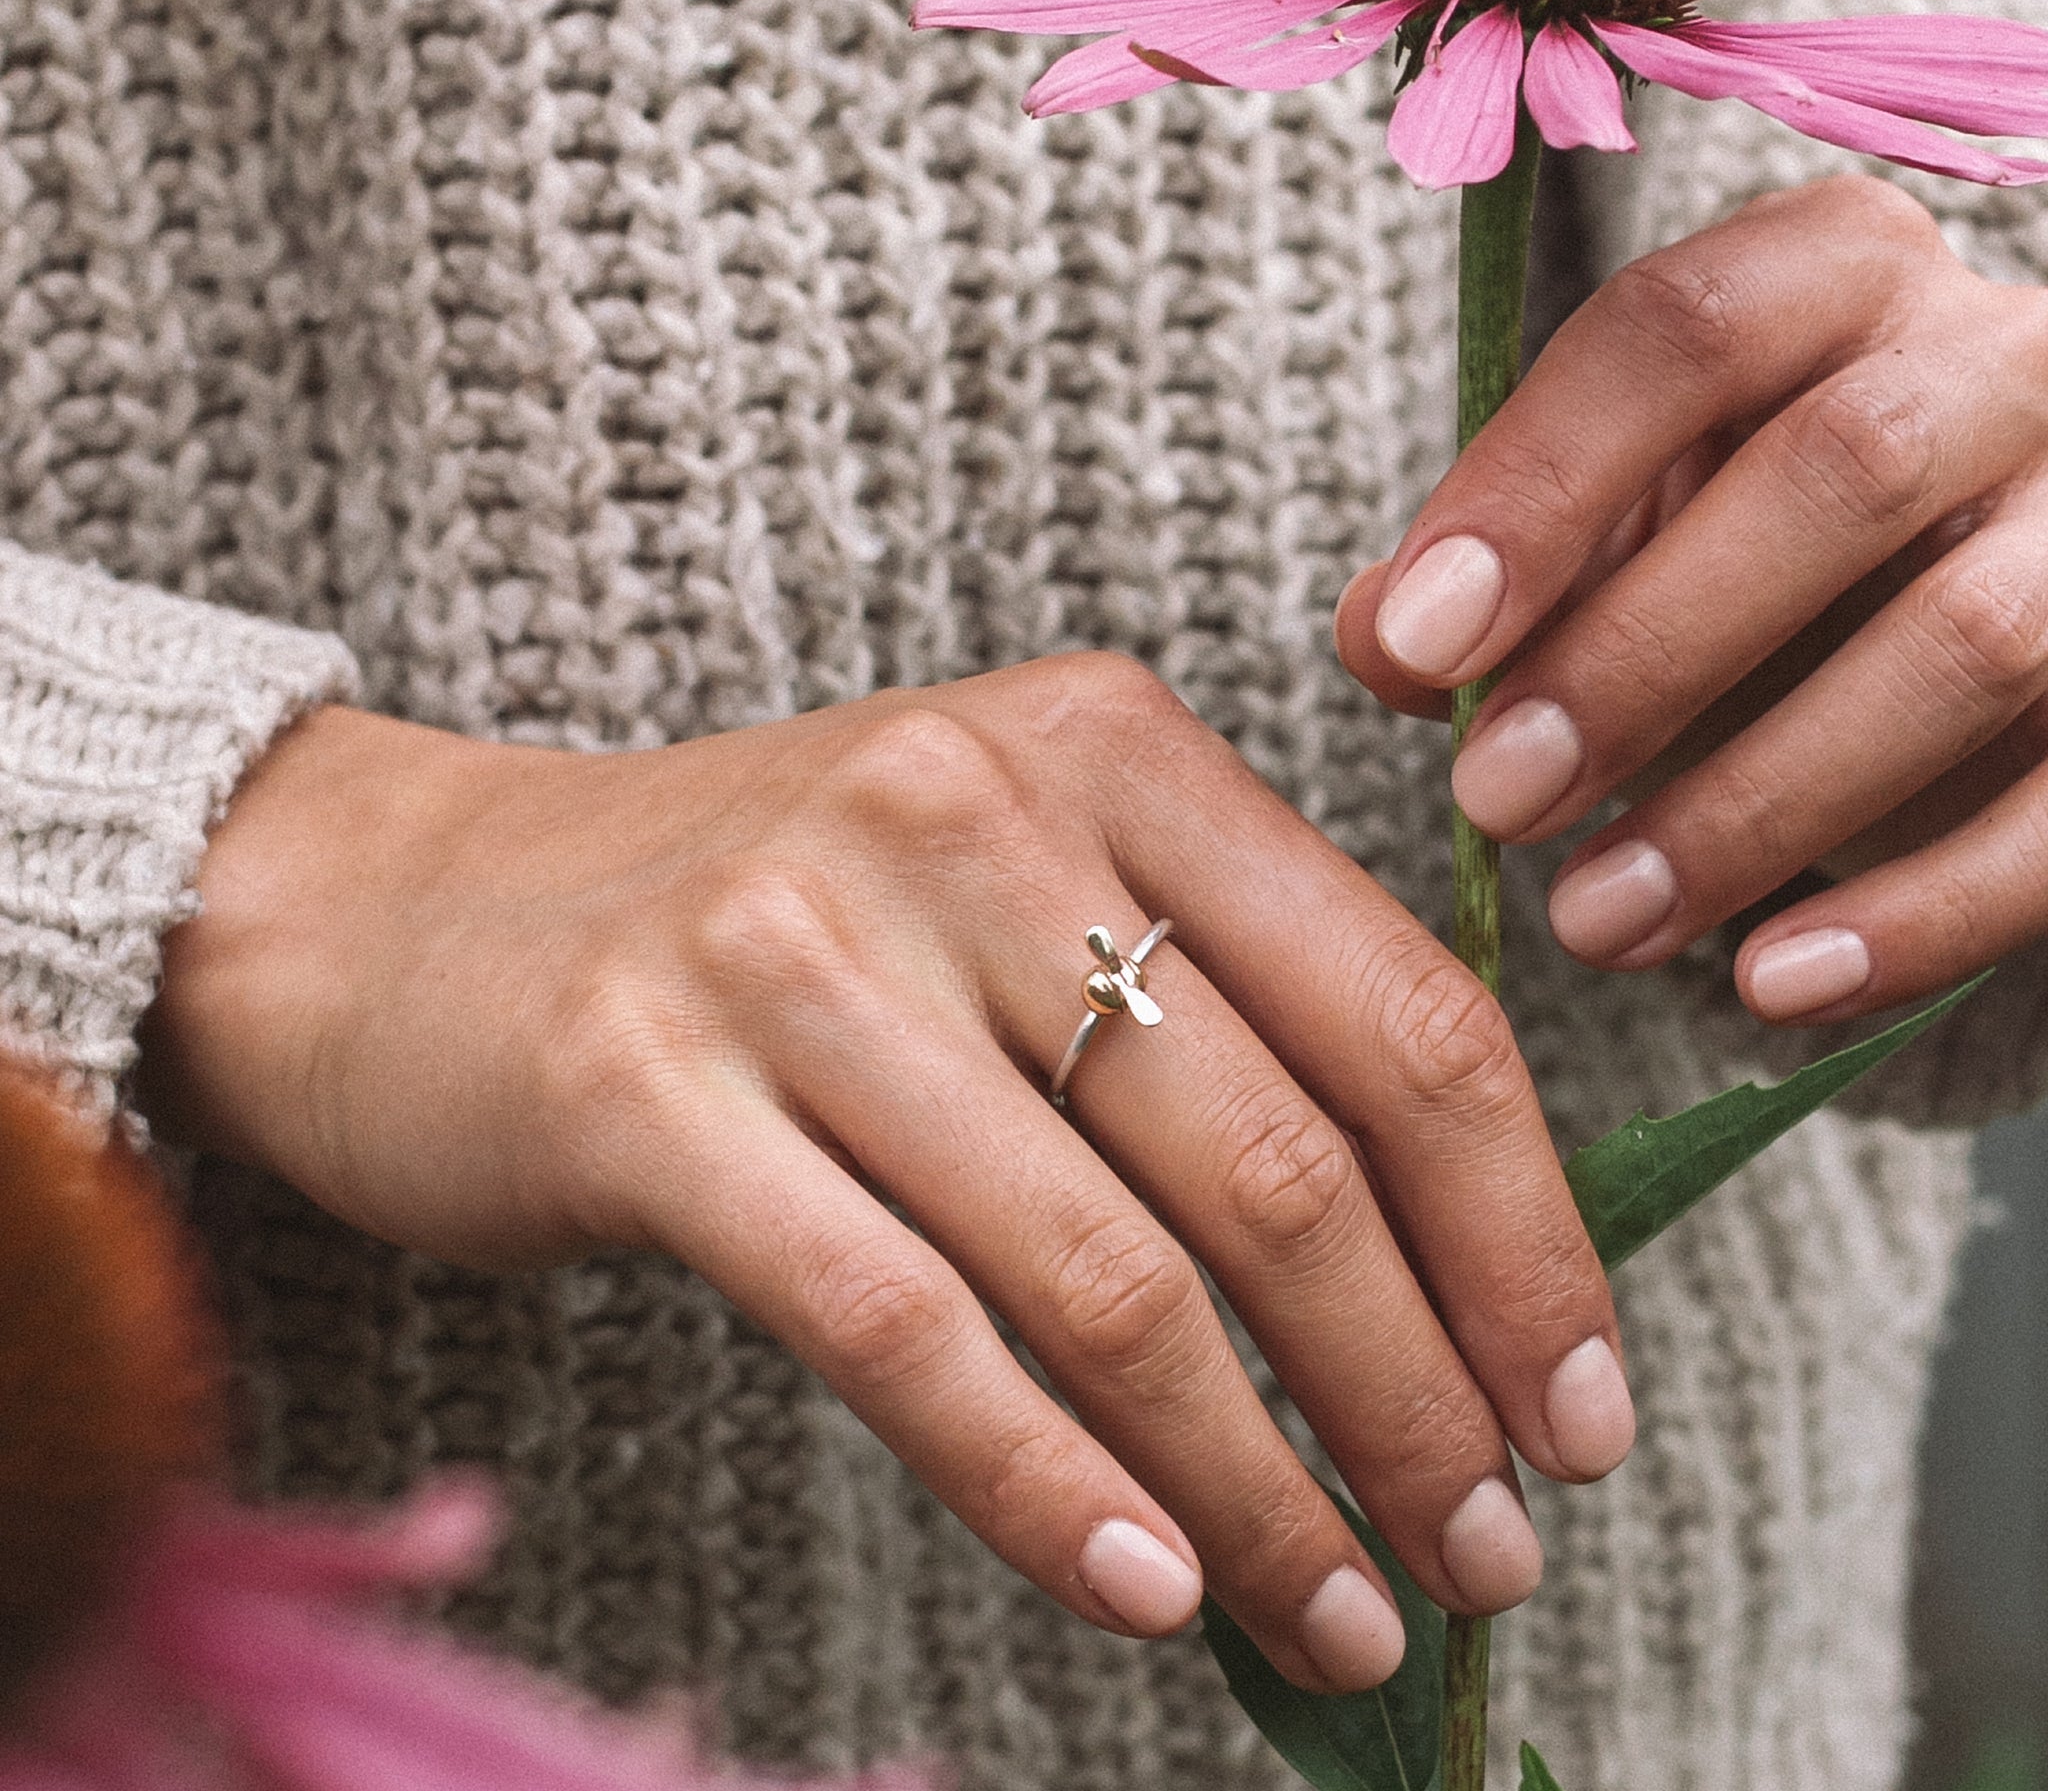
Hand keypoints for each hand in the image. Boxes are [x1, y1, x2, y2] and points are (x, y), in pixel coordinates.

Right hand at [137, 657, 1629, 1691]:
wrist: (424, 910)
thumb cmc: (771, 924)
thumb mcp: (1009, 890)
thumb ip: (1212, 1025)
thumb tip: (1442, 1282)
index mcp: (1104, 745)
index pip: (1399, 1010)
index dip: (1520, 1234)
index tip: (1572, 1407)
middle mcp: (966, 812)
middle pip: (1277, 1158)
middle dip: (1414, 1394)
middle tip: (1480, 1547)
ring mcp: (795, 943)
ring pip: (1105, 1274)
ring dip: (1257, 1487)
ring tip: (1340, 1614)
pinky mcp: (645, 1085)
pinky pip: (906, 1333)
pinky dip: (1050, 1490)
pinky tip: (1150, 1591)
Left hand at [1338, 175, 2047, 1023]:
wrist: (1976, 594)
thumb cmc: (1752, 543)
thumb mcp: (1622, 518)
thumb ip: (1499, 560)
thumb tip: (1381, 639)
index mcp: (1830, 275)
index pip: (1681, 331)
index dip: (1539, 487)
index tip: (1424, 643)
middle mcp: (1999, 357)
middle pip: (1838, 474)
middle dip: (1643, 656)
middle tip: (1496, 801)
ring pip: (1966, 642)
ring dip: (1756, 806)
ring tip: (1598, 921)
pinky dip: (1918, 913)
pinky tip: (1770, 983)